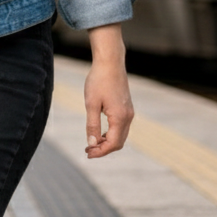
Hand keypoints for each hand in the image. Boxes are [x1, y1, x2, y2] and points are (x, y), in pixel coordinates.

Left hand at [84, 24, 133, 158]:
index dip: (100, 151)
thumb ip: (92, 125)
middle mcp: (128, 117)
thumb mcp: (91, 103)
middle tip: (88, 151)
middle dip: (104, 149)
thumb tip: (92, 143)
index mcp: (120, 117)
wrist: (110, 63)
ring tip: (91, 143)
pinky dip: (111, 133)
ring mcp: (129, 112)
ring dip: (107, 142)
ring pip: (120, 136)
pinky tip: (99, 132)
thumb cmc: (98, 81)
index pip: (113, 143)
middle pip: (118, 142)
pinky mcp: (126, 108)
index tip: (88, 153)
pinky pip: (121, 127)